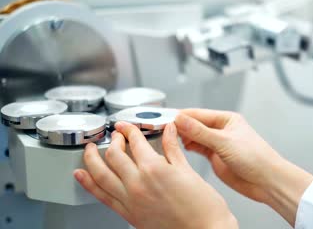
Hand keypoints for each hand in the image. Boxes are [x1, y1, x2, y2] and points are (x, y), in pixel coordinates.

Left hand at [73, 121, 237, 228]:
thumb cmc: (203, 206)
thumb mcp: (188, 171)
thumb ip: (173, 149)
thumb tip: (169, 130)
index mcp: (155, 169)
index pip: (135, 141)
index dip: (129, 130)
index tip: (127, 126)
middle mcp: (138, 183)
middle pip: (115, 155)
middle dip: (113, 140)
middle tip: (115, 135)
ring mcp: (131, 200)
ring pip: (101, 174)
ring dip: (91, 158)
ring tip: (89, 149)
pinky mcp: (128, 214)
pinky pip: (102, 197)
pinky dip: (88, 184)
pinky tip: (81, 175)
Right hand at [175, 109, 312, 225]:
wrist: (266, 181)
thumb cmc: (256, 157)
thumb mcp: (224, 142)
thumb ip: (201, 132)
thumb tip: (181, 119)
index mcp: (227, 119)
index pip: (198, 113)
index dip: (181, 115)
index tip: (165, 117)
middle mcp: (221, 129)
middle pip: (194, 124)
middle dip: (179, 125)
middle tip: (162, 128)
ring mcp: (217, 143)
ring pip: (194, 136)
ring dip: (182, 136)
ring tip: (168, 137)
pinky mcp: (215, 157)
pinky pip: (197, 148)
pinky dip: (188, 146)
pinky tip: (180, 146)